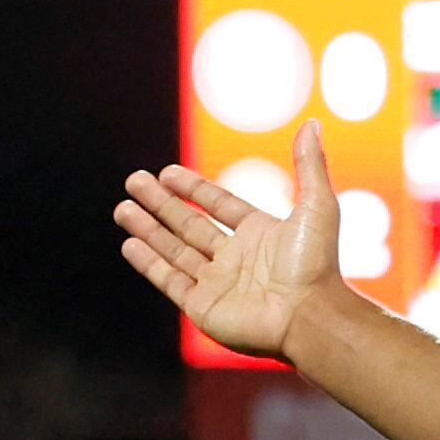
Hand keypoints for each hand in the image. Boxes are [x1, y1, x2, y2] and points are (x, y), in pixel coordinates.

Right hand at [116, 120, 342, 360]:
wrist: (308, 317)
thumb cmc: (316, 265)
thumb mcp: (317, 206)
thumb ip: (309, 165)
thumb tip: (312, 122)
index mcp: (260, 234)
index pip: (219, 205)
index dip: (193, 188)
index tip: (166, 172)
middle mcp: (236, 259)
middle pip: (189, 225)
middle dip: (160, 203)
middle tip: (134, 181)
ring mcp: (218, 284)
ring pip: (174, 251)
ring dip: (148, 229)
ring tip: (122, 208)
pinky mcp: (203, 307)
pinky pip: (169, 281)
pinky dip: (149, 263)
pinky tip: (130, 244)